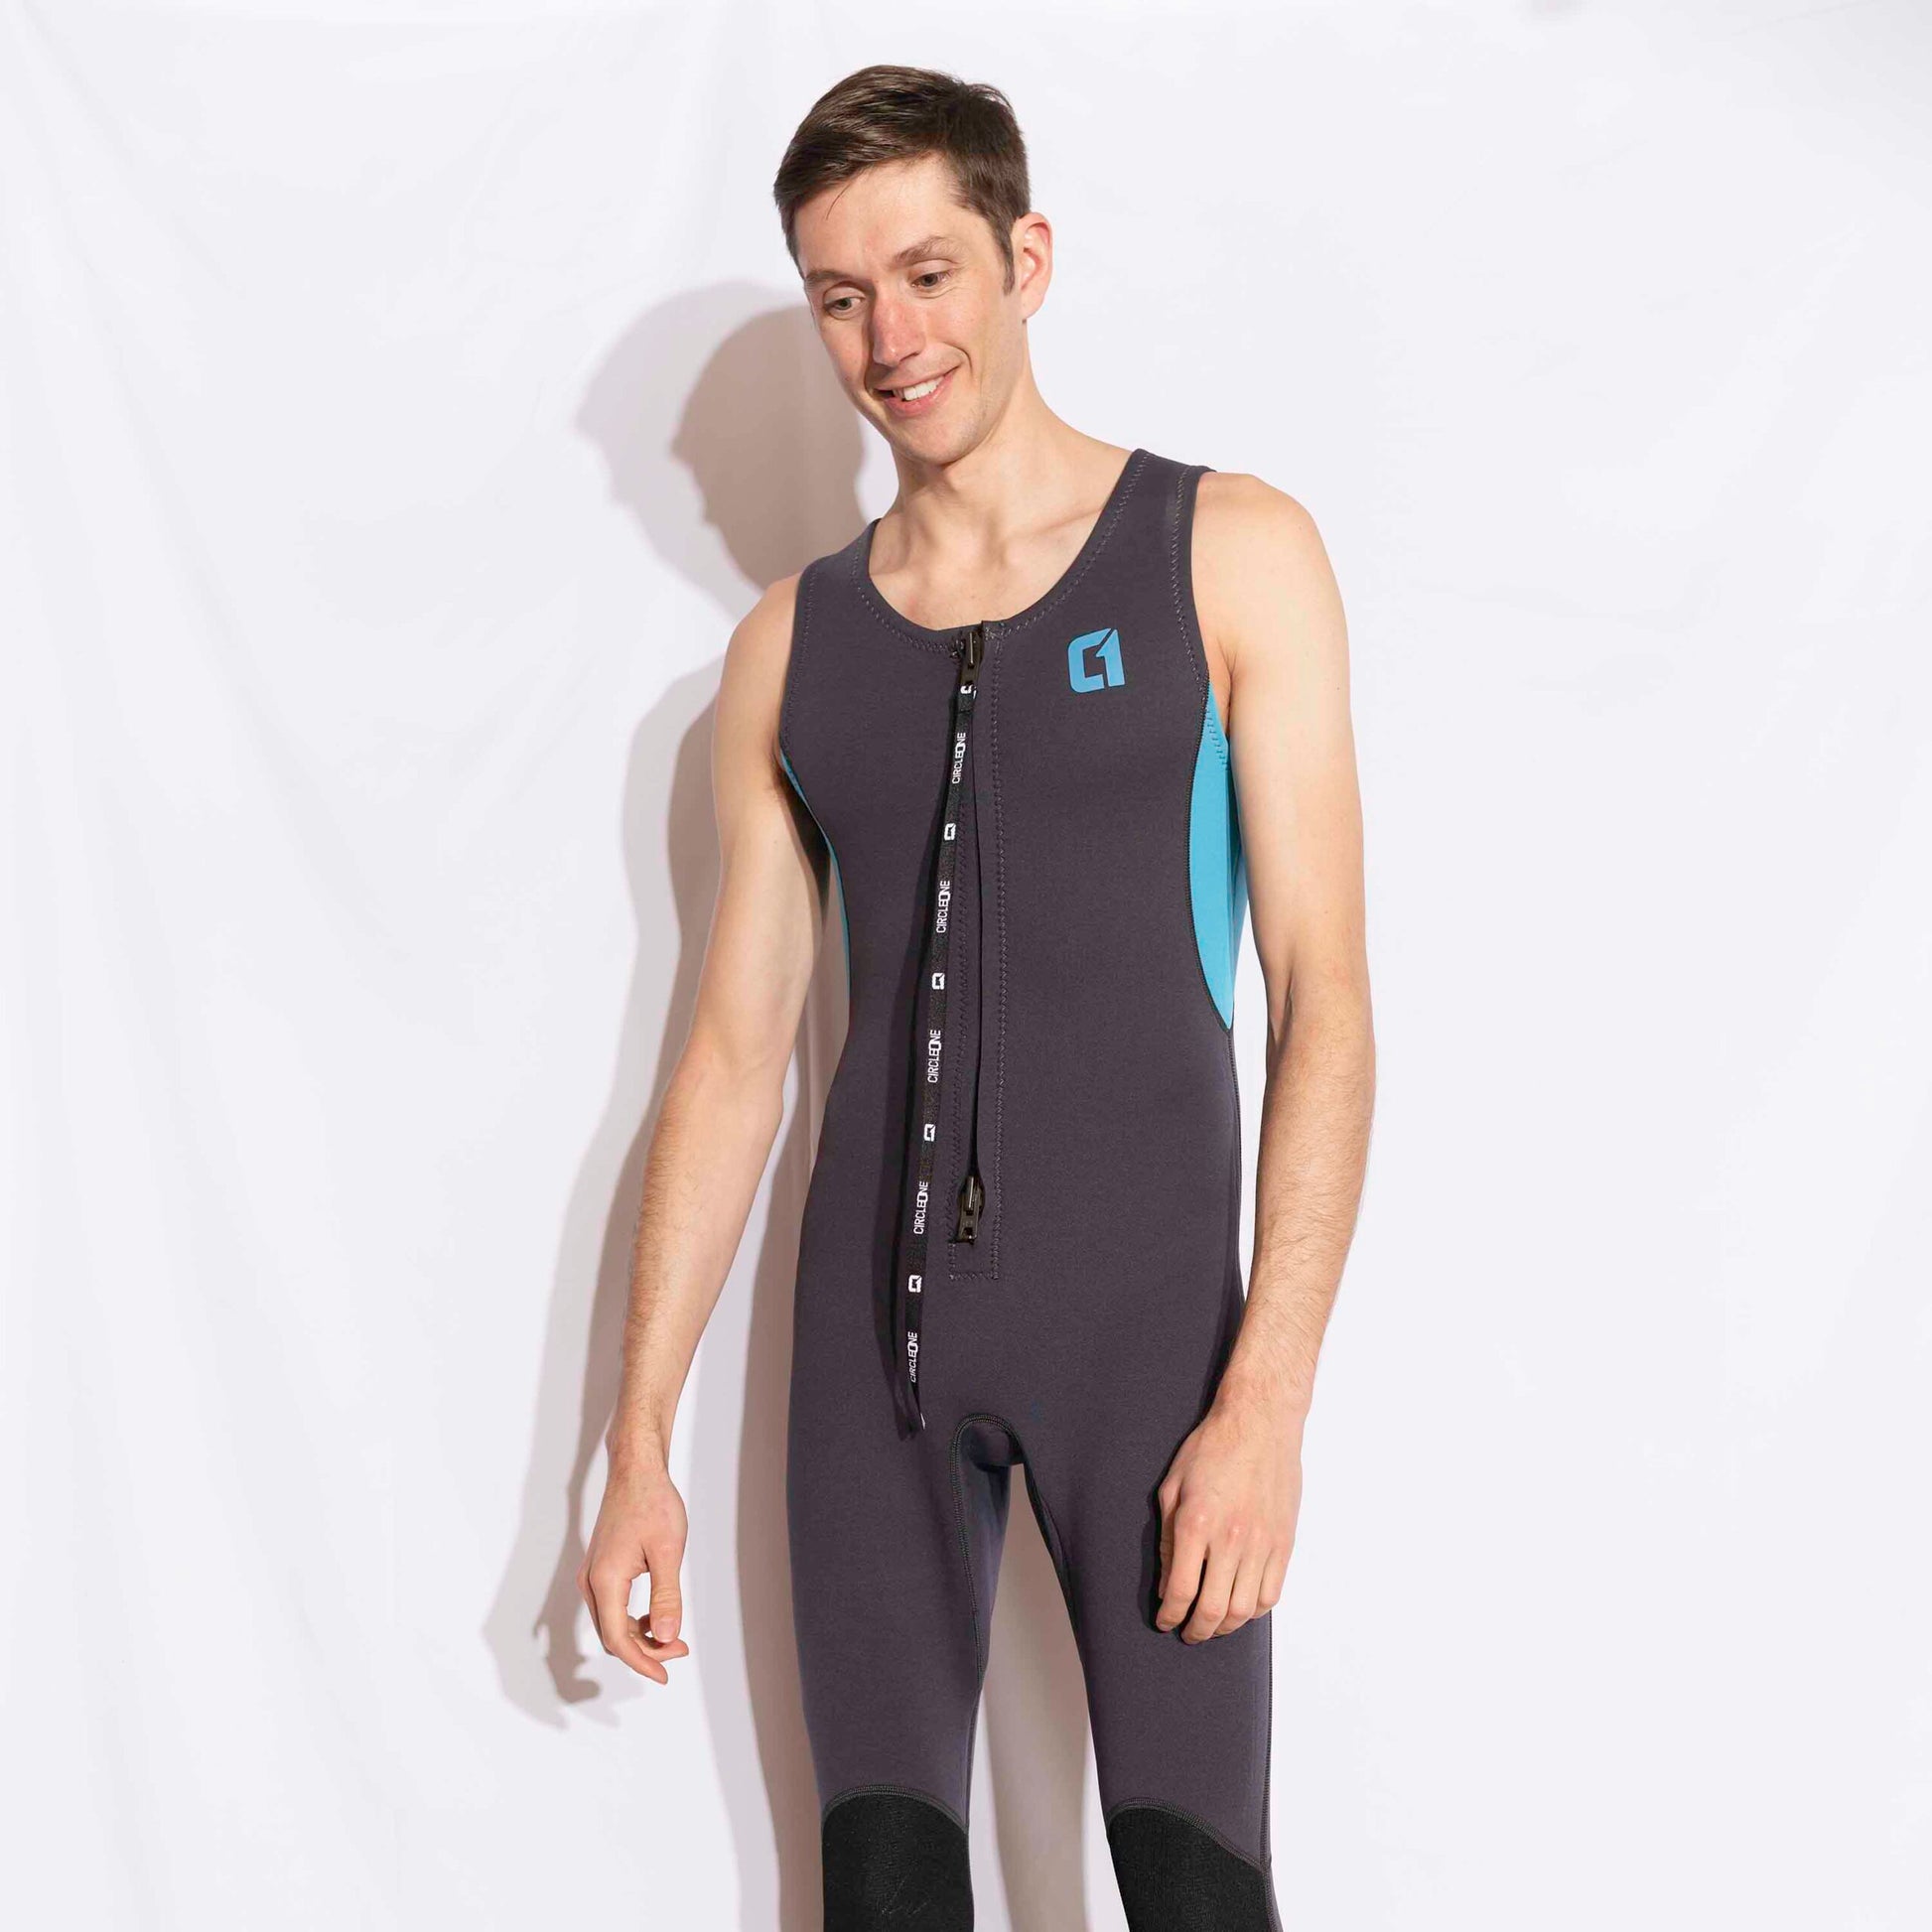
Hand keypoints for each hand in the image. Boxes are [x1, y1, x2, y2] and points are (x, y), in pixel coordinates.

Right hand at [577, 1460, 691, 1682]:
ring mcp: (593, 1575)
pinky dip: (633, 1620)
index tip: (665, 1674)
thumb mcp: (668, 1551)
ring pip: (611, 1623)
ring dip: (639, 1637)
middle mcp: (591, 1582)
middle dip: (645, 1650)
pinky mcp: (601, 1569)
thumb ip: (666, 1597)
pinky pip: (612, 1608)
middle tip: (680, 1650)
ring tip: (673, 1636)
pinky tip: (657, 1616)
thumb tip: (667, 1637)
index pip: (618, 1639)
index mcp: (605, 1580)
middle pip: (612, 1636)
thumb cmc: (653, 1504)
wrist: (636, 1471)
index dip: (642, 1662)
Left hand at [1154, 1393, 1301, 1642]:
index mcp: (1197, 1523)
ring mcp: (1262, 1544)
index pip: (1181, 1590)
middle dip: (1196, 1630)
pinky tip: (1239, 1607)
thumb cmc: (1212, 1449)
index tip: (1164, 1620)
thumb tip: (1167, 1585)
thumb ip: (1169, 1541)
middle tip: (1187, 1632)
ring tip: (1212, 1624)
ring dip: (1224, 1626)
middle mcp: (1231, 1539)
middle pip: (1213, 1610)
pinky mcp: (1284, 1543)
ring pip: (1244, 1609)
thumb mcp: (1173, 1488)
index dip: (1169, 1615)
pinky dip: (1253, 1611)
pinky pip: (1270, 1594)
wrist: (1260, 1424)